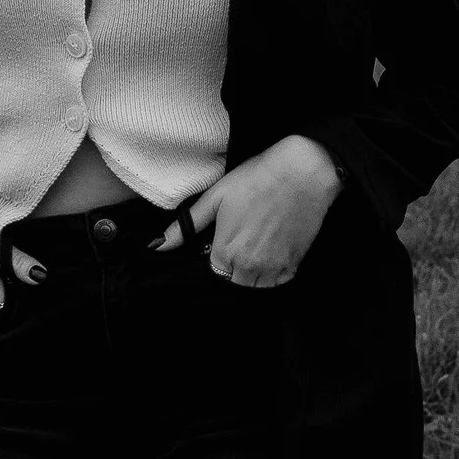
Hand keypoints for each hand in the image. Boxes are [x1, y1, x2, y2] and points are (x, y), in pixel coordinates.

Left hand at [189, 136, 341, 289]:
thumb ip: (187, 225)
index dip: (218, 256)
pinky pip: (279, 282)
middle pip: (234, 282)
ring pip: (256, 286)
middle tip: (244, 240)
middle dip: (234, 267)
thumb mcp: (215, 197)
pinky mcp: (294, 264)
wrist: (302, 172)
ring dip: (253, 273)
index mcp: (225, 251)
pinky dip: (274, 273)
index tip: (226, 240)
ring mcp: (273, 267)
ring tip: (258, 245)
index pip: (214, 271)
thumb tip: (157, 245)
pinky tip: (274, 250)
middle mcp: (248, 265)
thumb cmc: (257, 179)